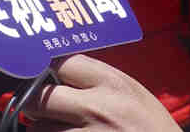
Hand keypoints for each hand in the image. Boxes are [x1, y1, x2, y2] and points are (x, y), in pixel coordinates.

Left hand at [22, 53, 178, 130]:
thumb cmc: (153, 131)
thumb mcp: (135, 94)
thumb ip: (97, 80)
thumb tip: (54, 70)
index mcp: (113, 86)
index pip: (58, 63)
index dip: (47, 70)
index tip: (45, 76)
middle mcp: (96, 110)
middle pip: (37, 98)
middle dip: (36, 103)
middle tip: (44, 108)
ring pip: (38, 129)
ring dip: (45, 130)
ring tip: (68, 130)